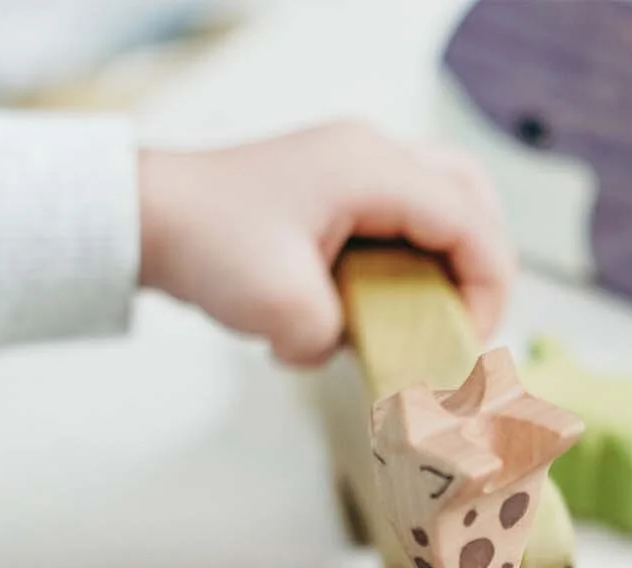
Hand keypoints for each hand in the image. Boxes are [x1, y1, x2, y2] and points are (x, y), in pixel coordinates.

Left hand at [137, 121, 512, 365]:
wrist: (144, 217)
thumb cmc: (206, 244)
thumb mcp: (285, 313)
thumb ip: (342, 340)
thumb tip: (353, 347)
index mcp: (372, 170)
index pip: (471, 224)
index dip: (488, 291)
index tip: (470, 346)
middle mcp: (371, 155)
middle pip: (472, 198)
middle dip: (482, 268)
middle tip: (463, 326)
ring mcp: (352, 166)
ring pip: (441, 203)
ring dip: (446, 262)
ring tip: (426, 320)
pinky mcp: (334, 189)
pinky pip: (401, 216)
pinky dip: (409, 259)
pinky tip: (378, 304)